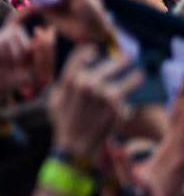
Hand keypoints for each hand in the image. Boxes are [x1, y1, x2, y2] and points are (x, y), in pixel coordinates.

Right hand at [48, 47, 140, 164]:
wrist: (74, 146)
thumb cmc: (63, 123)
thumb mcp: (54, 100)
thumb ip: (62, 85)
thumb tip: (73, 74)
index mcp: (68, 79)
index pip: (80, 56)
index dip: (88, 51)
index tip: (95, 50)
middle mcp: (86, 83)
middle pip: (107, 65)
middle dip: (118, 62)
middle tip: (125, 58)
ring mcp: (102, 94)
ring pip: (124, 81)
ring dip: (134, 78)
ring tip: (140, 74)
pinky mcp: (114, 106)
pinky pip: (125, 98)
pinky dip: (129, 99)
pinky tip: (131, 99)